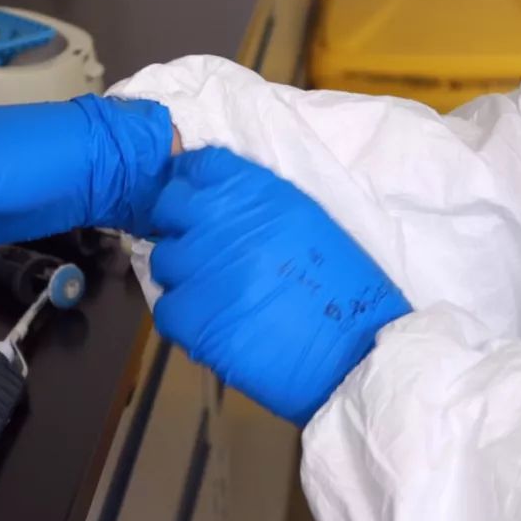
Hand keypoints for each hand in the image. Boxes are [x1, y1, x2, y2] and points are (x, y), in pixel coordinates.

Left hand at [149, 149, 410, 424]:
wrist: (357, 355)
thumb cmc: (344, 291)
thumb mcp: (307, 225)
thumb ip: (259, 208)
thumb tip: (217, 203)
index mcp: (260, 194)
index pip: (202, 165)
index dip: (193, 184)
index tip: (197, 203)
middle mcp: (223, 221)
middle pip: (169, 206)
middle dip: (177, 225)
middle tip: (200, 252)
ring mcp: (201, 267)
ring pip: (164, 260)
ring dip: (182, 276)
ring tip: (215, 296)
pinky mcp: (190, 315)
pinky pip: (166, 307)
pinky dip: (184, 318)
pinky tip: (215, 325)